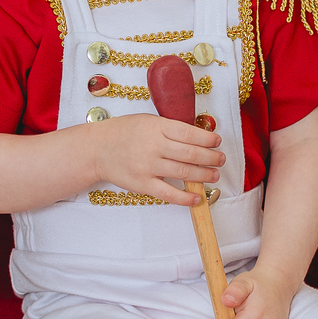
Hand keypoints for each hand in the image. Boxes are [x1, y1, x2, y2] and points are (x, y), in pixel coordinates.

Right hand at [90, 113, 223, 207]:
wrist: (97, 149)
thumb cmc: (124, 133)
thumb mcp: (147, 121)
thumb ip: (169, 128)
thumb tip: (198, 137)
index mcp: (157, 127)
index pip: (190, 133)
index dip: (208, 139)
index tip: (217, 141)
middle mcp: (154, 146)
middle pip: (191, 154)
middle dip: (211, 158)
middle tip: (220, 160)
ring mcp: (148, 167)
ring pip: (184, 172)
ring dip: (204, 175)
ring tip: (214, 175)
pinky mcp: (143, 184)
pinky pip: (169, 194)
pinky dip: (186, 197)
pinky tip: (197, 197)